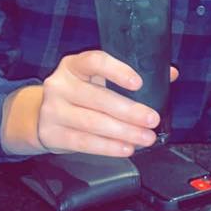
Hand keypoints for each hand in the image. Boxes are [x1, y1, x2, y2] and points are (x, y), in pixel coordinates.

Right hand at [36, 50, 178, 156]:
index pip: (94, 61)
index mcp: (74, 65)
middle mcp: (59, 84)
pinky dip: (108, 148)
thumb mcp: (98, 79)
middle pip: (98, 98)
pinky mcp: (51, 134)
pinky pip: (84, 142)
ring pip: (92, 123)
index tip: (139, 83)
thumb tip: (170, 73)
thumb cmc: (80, 94)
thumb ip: (130, 75)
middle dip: (129, 111)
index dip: (117, 71)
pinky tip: (126, 149)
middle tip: (153, 120)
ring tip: (146, 138)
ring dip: (123, 132)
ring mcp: (52, 110)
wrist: (40, 116)